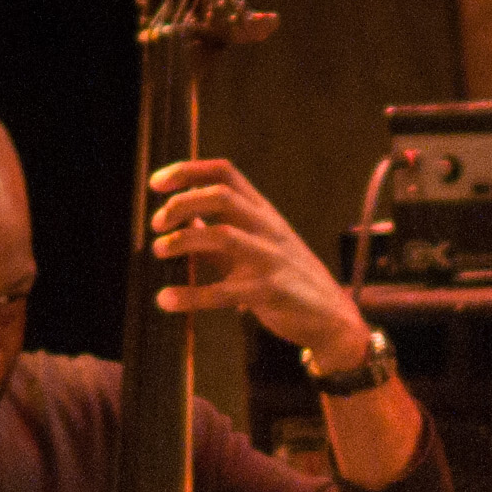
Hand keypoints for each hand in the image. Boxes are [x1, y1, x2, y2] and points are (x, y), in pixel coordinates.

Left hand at [146, 157, 364, 357]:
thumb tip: (183, 217)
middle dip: (180, 203)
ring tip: (158, 251)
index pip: (225, 173)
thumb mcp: (258, 247)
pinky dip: (190, 295)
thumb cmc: (290, 281)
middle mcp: (269, 229)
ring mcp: (272, 259)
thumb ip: (221, 232)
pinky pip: (224, 292)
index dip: (187, 171)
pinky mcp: (271, 293)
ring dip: (182, 240)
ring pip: (222, 235)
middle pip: (221, 195)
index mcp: (264, 213)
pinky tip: (166, 300)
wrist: (335, 320)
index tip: (156, 184)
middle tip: (157, 224)